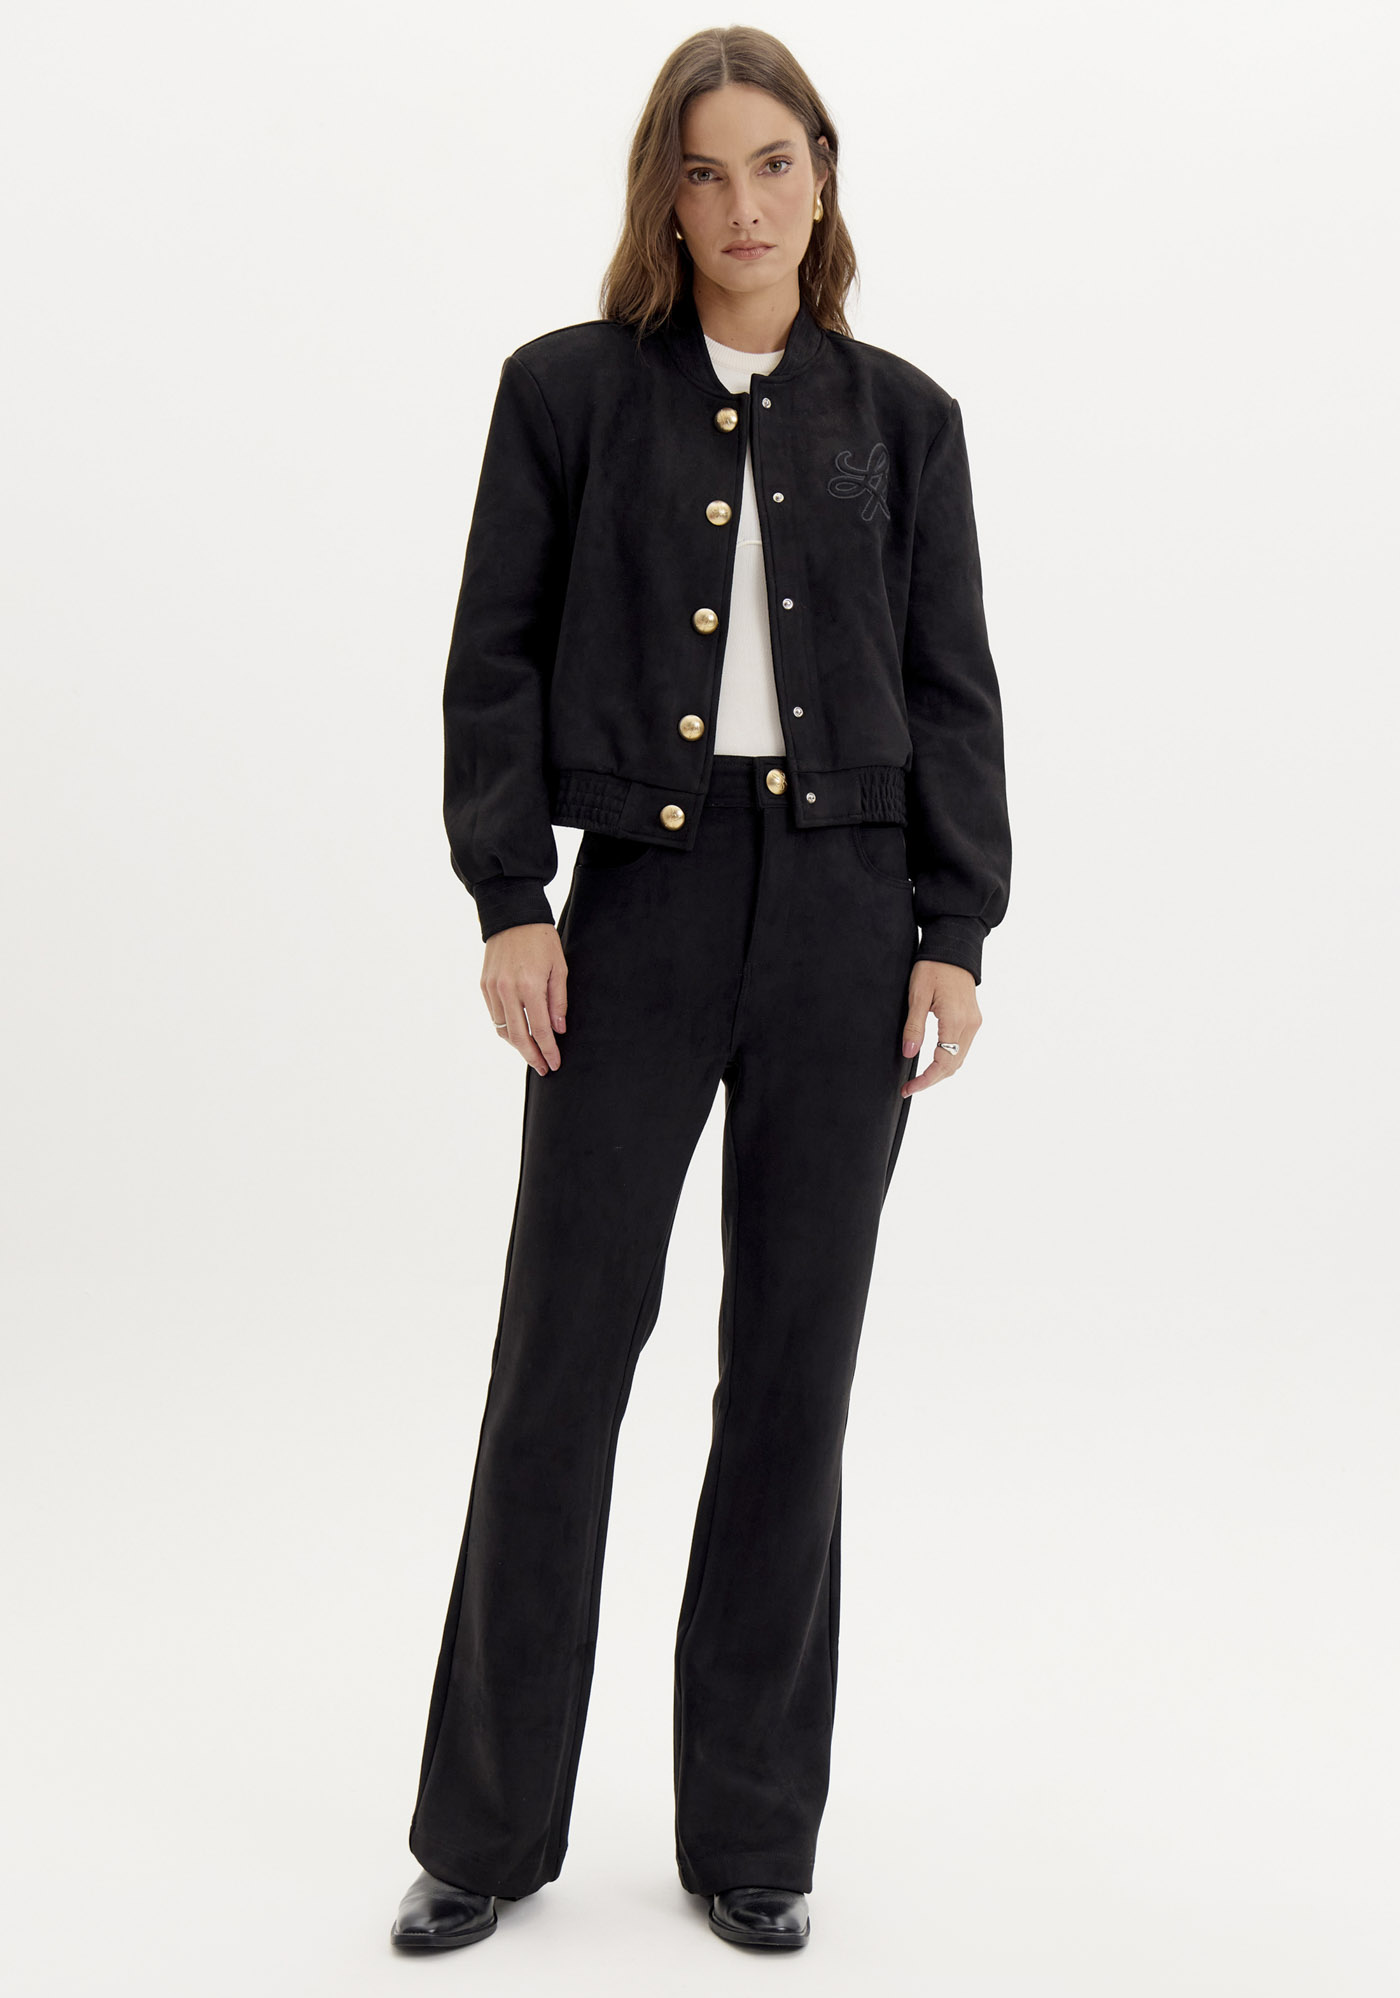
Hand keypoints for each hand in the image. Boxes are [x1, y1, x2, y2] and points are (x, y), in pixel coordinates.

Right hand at [481, 923, 567, 1074]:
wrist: (512, 916)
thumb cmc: (540, 940)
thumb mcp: (558, 967)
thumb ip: (558, 1000)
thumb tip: (559, 1030)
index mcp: (530, 986)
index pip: (541, 1029)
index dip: (549, 1050)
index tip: (555, 1063)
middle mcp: (508, 990)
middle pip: (519, 1037)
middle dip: (532, 1057)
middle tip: (543, 1068)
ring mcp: (493, 989)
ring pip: (504, 1030)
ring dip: (518, 1045)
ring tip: (532, 1053)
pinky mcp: (484, 986)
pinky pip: (495, 1016)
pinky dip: (506, 1029)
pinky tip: (518, 1033)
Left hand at [901, 960, 980, 1095]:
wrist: (954, 949)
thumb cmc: (933, 967)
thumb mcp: (917, 995)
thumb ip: (914, 1026)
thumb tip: (909, 1053)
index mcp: (956, 1020)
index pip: (943, 1062)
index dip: (926, 1080)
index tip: (909, 1088)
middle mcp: (970, 1025)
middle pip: (953, 1065)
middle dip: (932, 1080)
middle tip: (910, 1087)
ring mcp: (974, 1023)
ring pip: (959, 1059)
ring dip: (940, 1071)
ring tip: (919, 1078)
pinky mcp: (973, 1019)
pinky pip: (962, 1048)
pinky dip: (948, 1059)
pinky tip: (933, 1061)